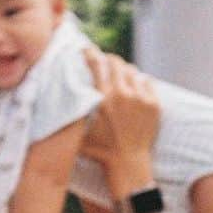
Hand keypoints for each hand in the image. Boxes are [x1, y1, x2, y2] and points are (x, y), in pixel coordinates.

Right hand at [79, 50, 160, 166]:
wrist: (128, 162)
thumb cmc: (100, 150)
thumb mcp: (80, 130)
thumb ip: (72, 113)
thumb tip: (58, 97)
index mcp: (102, 99)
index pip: (96, 64)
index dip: (90, 53)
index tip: (87, 50)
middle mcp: (122, 94)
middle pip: (116, 62)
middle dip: (109, 60)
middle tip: (105, 63)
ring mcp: (140, 98)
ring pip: (132, 70)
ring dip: (124, 71)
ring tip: (119, 77)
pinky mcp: (154, 104)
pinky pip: (147, 81)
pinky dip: (139, 81)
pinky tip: (133, 88)